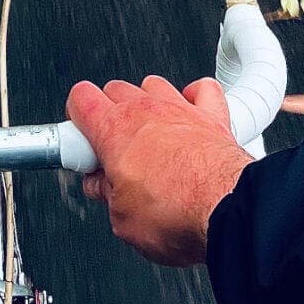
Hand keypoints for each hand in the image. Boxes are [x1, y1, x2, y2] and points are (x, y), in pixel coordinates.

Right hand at [66, 75, 252, 266]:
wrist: (227, 210)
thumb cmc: (177, 212)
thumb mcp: (122, 219)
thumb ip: (108, 196)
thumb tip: (104, 189)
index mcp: (113, 129)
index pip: (80, 99)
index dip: (75, 119)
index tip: (81, 144)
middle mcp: (145, 110)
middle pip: (114, 89)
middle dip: (108, 113)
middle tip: (113, 150)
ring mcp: (180, 109)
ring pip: (153, 84)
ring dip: (147, 104)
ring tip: (149, 136)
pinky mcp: (212, 117)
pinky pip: (202, 90)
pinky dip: (195, 98)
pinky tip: (190, 115)